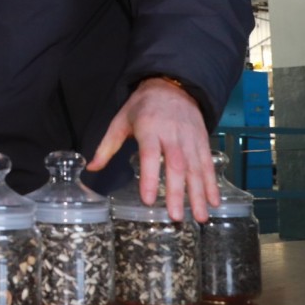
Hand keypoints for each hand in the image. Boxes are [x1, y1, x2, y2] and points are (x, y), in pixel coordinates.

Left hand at [88, 77, 218, 222]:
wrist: (172, 86)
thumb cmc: (142, 107)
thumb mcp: (120, 121)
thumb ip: (107, 147)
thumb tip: (91, 168)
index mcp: (149, 130)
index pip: (150, 156)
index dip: (149, 178)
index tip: (147, 201)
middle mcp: (172, 136)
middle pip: (176, 167)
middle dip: (176, 193)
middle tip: (176, 217)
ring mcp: (190, 139)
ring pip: (196, 169)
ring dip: (198, 195)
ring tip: (200, 218)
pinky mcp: (203, 141)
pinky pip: (208, 164)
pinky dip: (212, 184)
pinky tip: (214, 202)